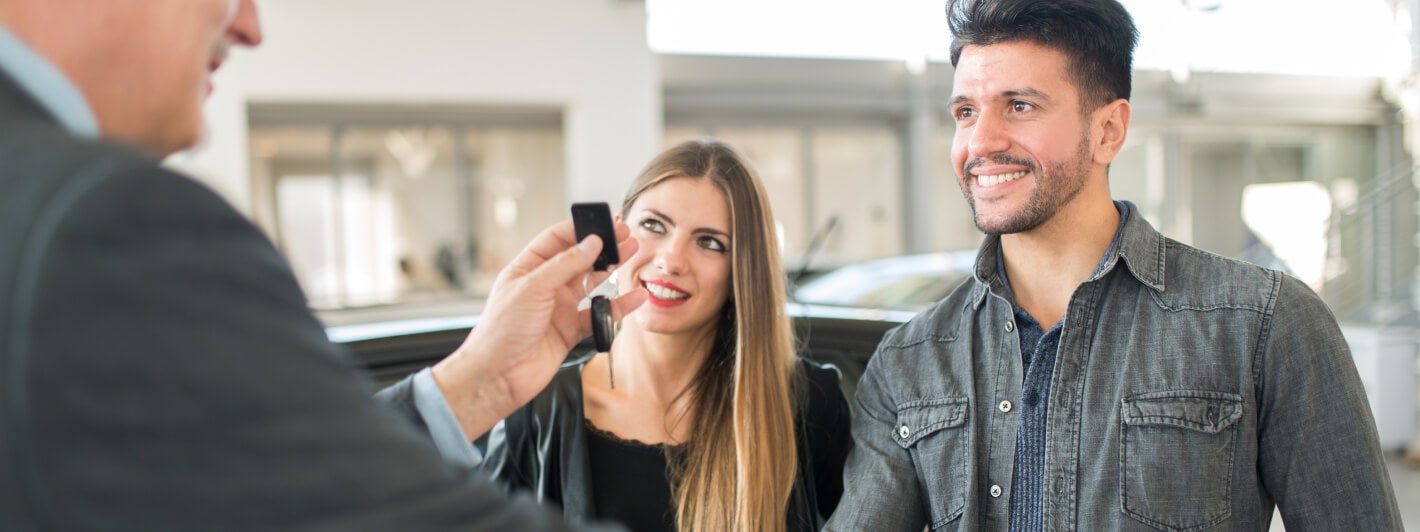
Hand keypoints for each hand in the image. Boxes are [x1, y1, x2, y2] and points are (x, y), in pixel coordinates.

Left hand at [431, 219, 645, 438]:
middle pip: (579, 259)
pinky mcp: (571, 331)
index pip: (556, 239)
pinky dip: (617, 307)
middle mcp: (544, 286)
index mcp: (527, 269)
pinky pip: (598, 315)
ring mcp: (559, 308)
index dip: (580, 229)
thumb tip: (591, 243)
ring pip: (591, 284)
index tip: (604, 223)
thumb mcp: (532, 288)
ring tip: (633, 255)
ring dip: (612, 271)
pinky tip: (634, 297)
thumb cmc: (501, 331)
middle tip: (626, 235)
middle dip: (603, 247)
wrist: (498, 376)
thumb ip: (564, 265)